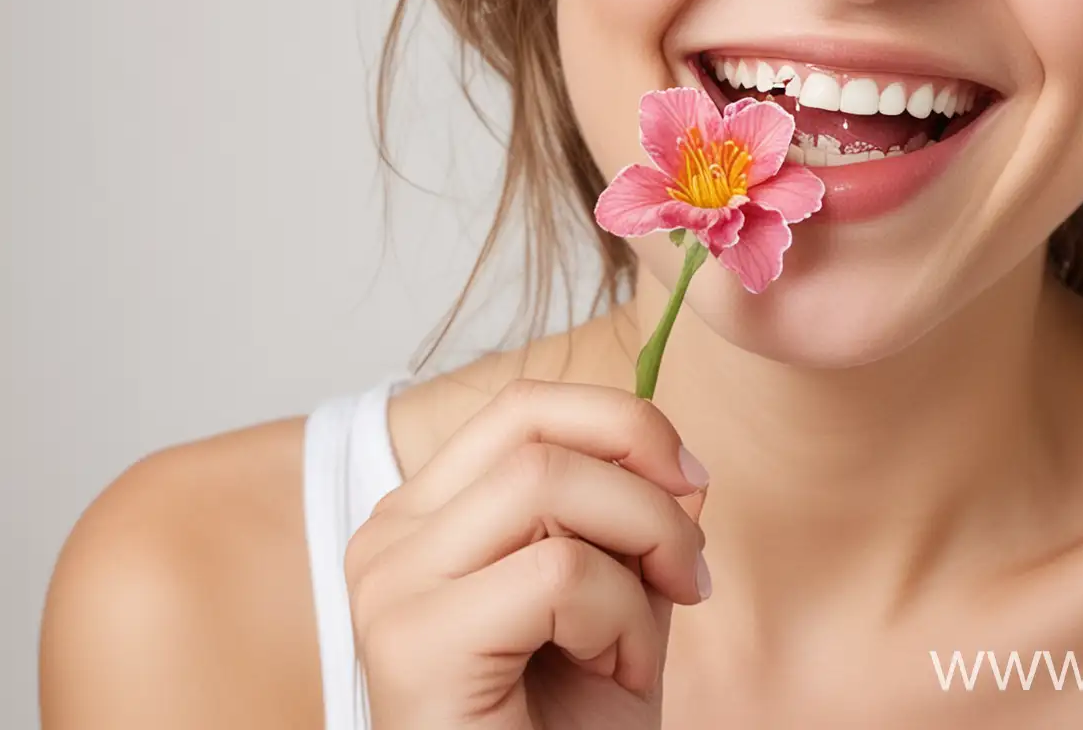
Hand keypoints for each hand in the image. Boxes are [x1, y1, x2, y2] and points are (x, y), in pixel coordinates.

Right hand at [344, 379, 710, 729]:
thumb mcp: (618, 604)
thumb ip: (634, 524)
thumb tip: (675, 457)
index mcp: (425, 519)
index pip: (524, 408)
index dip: (623, 423)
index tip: (694, 482)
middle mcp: (388, 540)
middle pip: (537, 434)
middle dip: (647, 489)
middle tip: (692, 573)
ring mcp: (388, 589)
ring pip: (547, 484)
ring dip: (637, 551)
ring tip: (640, 641)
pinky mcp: (413, 644)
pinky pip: (557, 572)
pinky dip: (620, 620)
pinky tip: (616, 675)